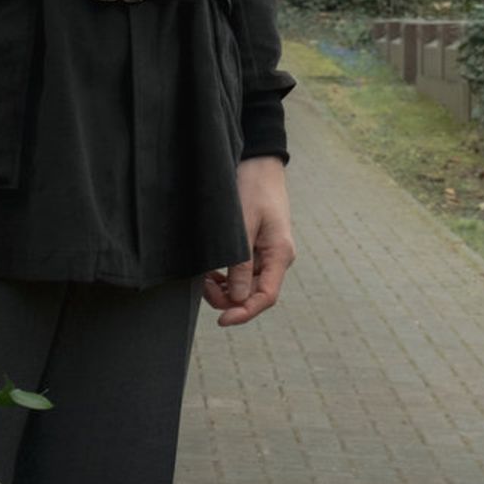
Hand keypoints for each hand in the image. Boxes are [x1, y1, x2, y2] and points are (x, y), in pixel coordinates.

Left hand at [204, 156, 294, 328]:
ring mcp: (267, 254)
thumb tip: (236, 298)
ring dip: (225, 287)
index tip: (222, 320)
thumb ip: (240, 262)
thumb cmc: (253, 188)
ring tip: (205, 275)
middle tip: (203, 284)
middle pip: (253, 294)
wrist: (259, 163)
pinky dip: (226, 276)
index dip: (244, 312)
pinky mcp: (257, 248)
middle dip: (227, 297)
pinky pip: (242, 272)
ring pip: (245, 285)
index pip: (266, 297)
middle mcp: (276, 258)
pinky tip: (212, 270)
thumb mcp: (243, 225)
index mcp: (280, 254)